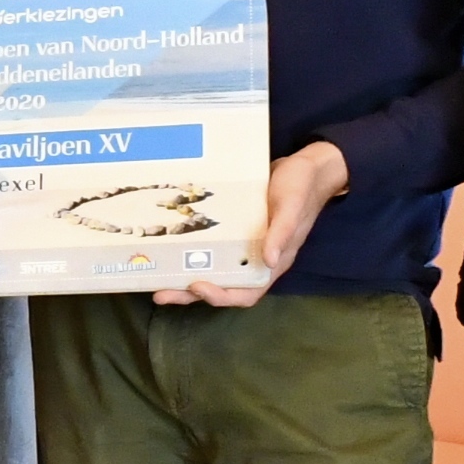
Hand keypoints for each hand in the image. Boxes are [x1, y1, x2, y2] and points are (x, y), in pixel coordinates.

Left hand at [154, 139, 346, 306]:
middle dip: (191, 293)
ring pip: (214, 270)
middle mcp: (256, 260)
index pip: (247, 292)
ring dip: (186, 278)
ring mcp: (245, 246)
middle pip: (223, 287)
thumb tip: (269, 262)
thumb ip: (282, 233)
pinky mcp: (236, 231)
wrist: (305, 167)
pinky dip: (193, 253)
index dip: (222, 296)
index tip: (197, 286)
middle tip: (161, 293)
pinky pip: (212, 249)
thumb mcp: (293, 207)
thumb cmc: (302, 188)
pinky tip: (171, 248)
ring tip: (157, 280)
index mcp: (273, 262)